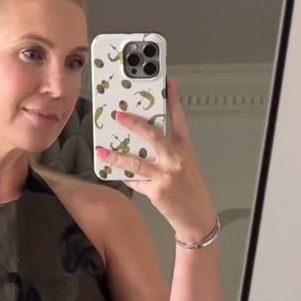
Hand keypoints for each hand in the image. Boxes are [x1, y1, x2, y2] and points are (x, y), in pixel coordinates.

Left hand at [95, 78, 217, 244]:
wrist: (197, 216)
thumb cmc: (191, 189)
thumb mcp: (186, 164)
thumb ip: (169, 150)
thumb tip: (145, 138)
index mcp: (185, 149)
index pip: (179, 120)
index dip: (173, 100)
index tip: (166, 84)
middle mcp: (176, 160)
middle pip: (153, 136)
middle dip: (134, 124)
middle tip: (119, 115)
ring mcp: (166, 176)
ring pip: (137, 162)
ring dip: (117, 156)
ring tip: (103, 151)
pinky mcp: (157, 191)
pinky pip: (135, 182)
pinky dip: (124, 177)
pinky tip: (113, 172)